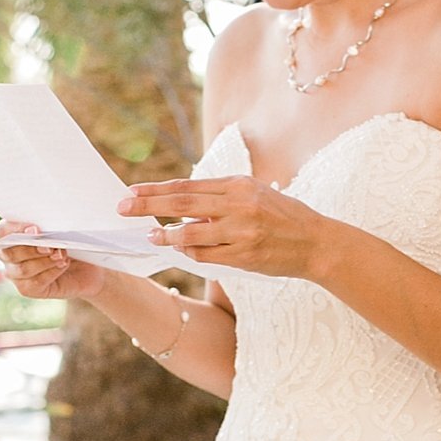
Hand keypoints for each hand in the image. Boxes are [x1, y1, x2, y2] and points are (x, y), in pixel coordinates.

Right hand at [0, 221, 107, 303]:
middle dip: (31, 249)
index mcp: (11, 234)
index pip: (4, 230)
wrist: (86, 267)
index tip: (35, 229)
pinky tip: (63, 264)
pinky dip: (52, 272)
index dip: (16, 229)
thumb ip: (47, 229)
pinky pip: (36, 282)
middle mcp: (8, 256)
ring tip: (62, 255)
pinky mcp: (28, 289)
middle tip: (51, 247)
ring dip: (45, 261)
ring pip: (23, 269)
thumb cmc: (69, 243)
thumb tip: (40, 232)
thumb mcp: (60, 231)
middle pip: (9, 253)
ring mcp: (16, 275)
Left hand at [119, 176, 333, 278]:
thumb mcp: (255, 195)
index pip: (188, 186)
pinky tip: (178, 248)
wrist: (316, 243)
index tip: (132, 191)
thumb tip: (184, 203)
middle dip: (149, 205)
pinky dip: (189, 251)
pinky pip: (207, 255)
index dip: (157, 189)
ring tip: (150, 235)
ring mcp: (241, 231)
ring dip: (166, 234)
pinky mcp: (244, 256)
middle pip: (183, 203)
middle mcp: (238, 205)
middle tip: (123, 208)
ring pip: (191, 232)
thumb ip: (221, 197)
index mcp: (238, 185)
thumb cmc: (283, 216)